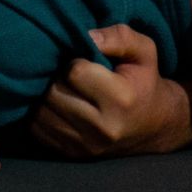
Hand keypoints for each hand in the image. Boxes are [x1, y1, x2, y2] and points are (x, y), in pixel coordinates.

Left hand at [28, 24, 191, 158]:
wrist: (154, 127)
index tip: (85, 63)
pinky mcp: (72, 155)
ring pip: (41, 112)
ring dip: (46, 96)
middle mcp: (103, 128)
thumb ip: (119, 36)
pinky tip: (58, 106)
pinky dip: (42, 114)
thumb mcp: (144, 51)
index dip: (75, 62)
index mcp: (121, 100)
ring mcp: (86, 146)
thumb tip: (86, 36)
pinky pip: (38, 129)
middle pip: (54, 93)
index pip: (74, 72)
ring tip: (64, 89)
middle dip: (57, 78)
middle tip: (70, 76)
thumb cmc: (144, 81)